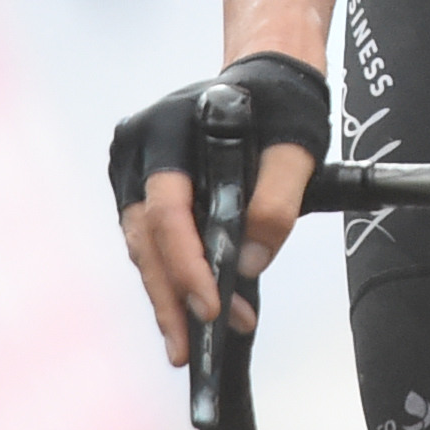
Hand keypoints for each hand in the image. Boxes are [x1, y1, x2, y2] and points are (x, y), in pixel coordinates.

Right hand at [109, 55, 328, 368]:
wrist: (265, 81)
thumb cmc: (281, 106)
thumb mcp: (297, 147)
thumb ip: (277, 201)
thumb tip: (250, 262)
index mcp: (169, 126)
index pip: (167, 207)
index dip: (186, 263)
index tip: (211, 306)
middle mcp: (138, 146)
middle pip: (145, 236)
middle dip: (169, 297)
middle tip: (188, 348)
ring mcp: (132, 168)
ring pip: (141, 246)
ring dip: (167, 295)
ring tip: (189, 342)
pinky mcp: (137, 188)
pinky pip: (149, 241)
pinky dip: (170, 276)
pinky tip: (189, 310)